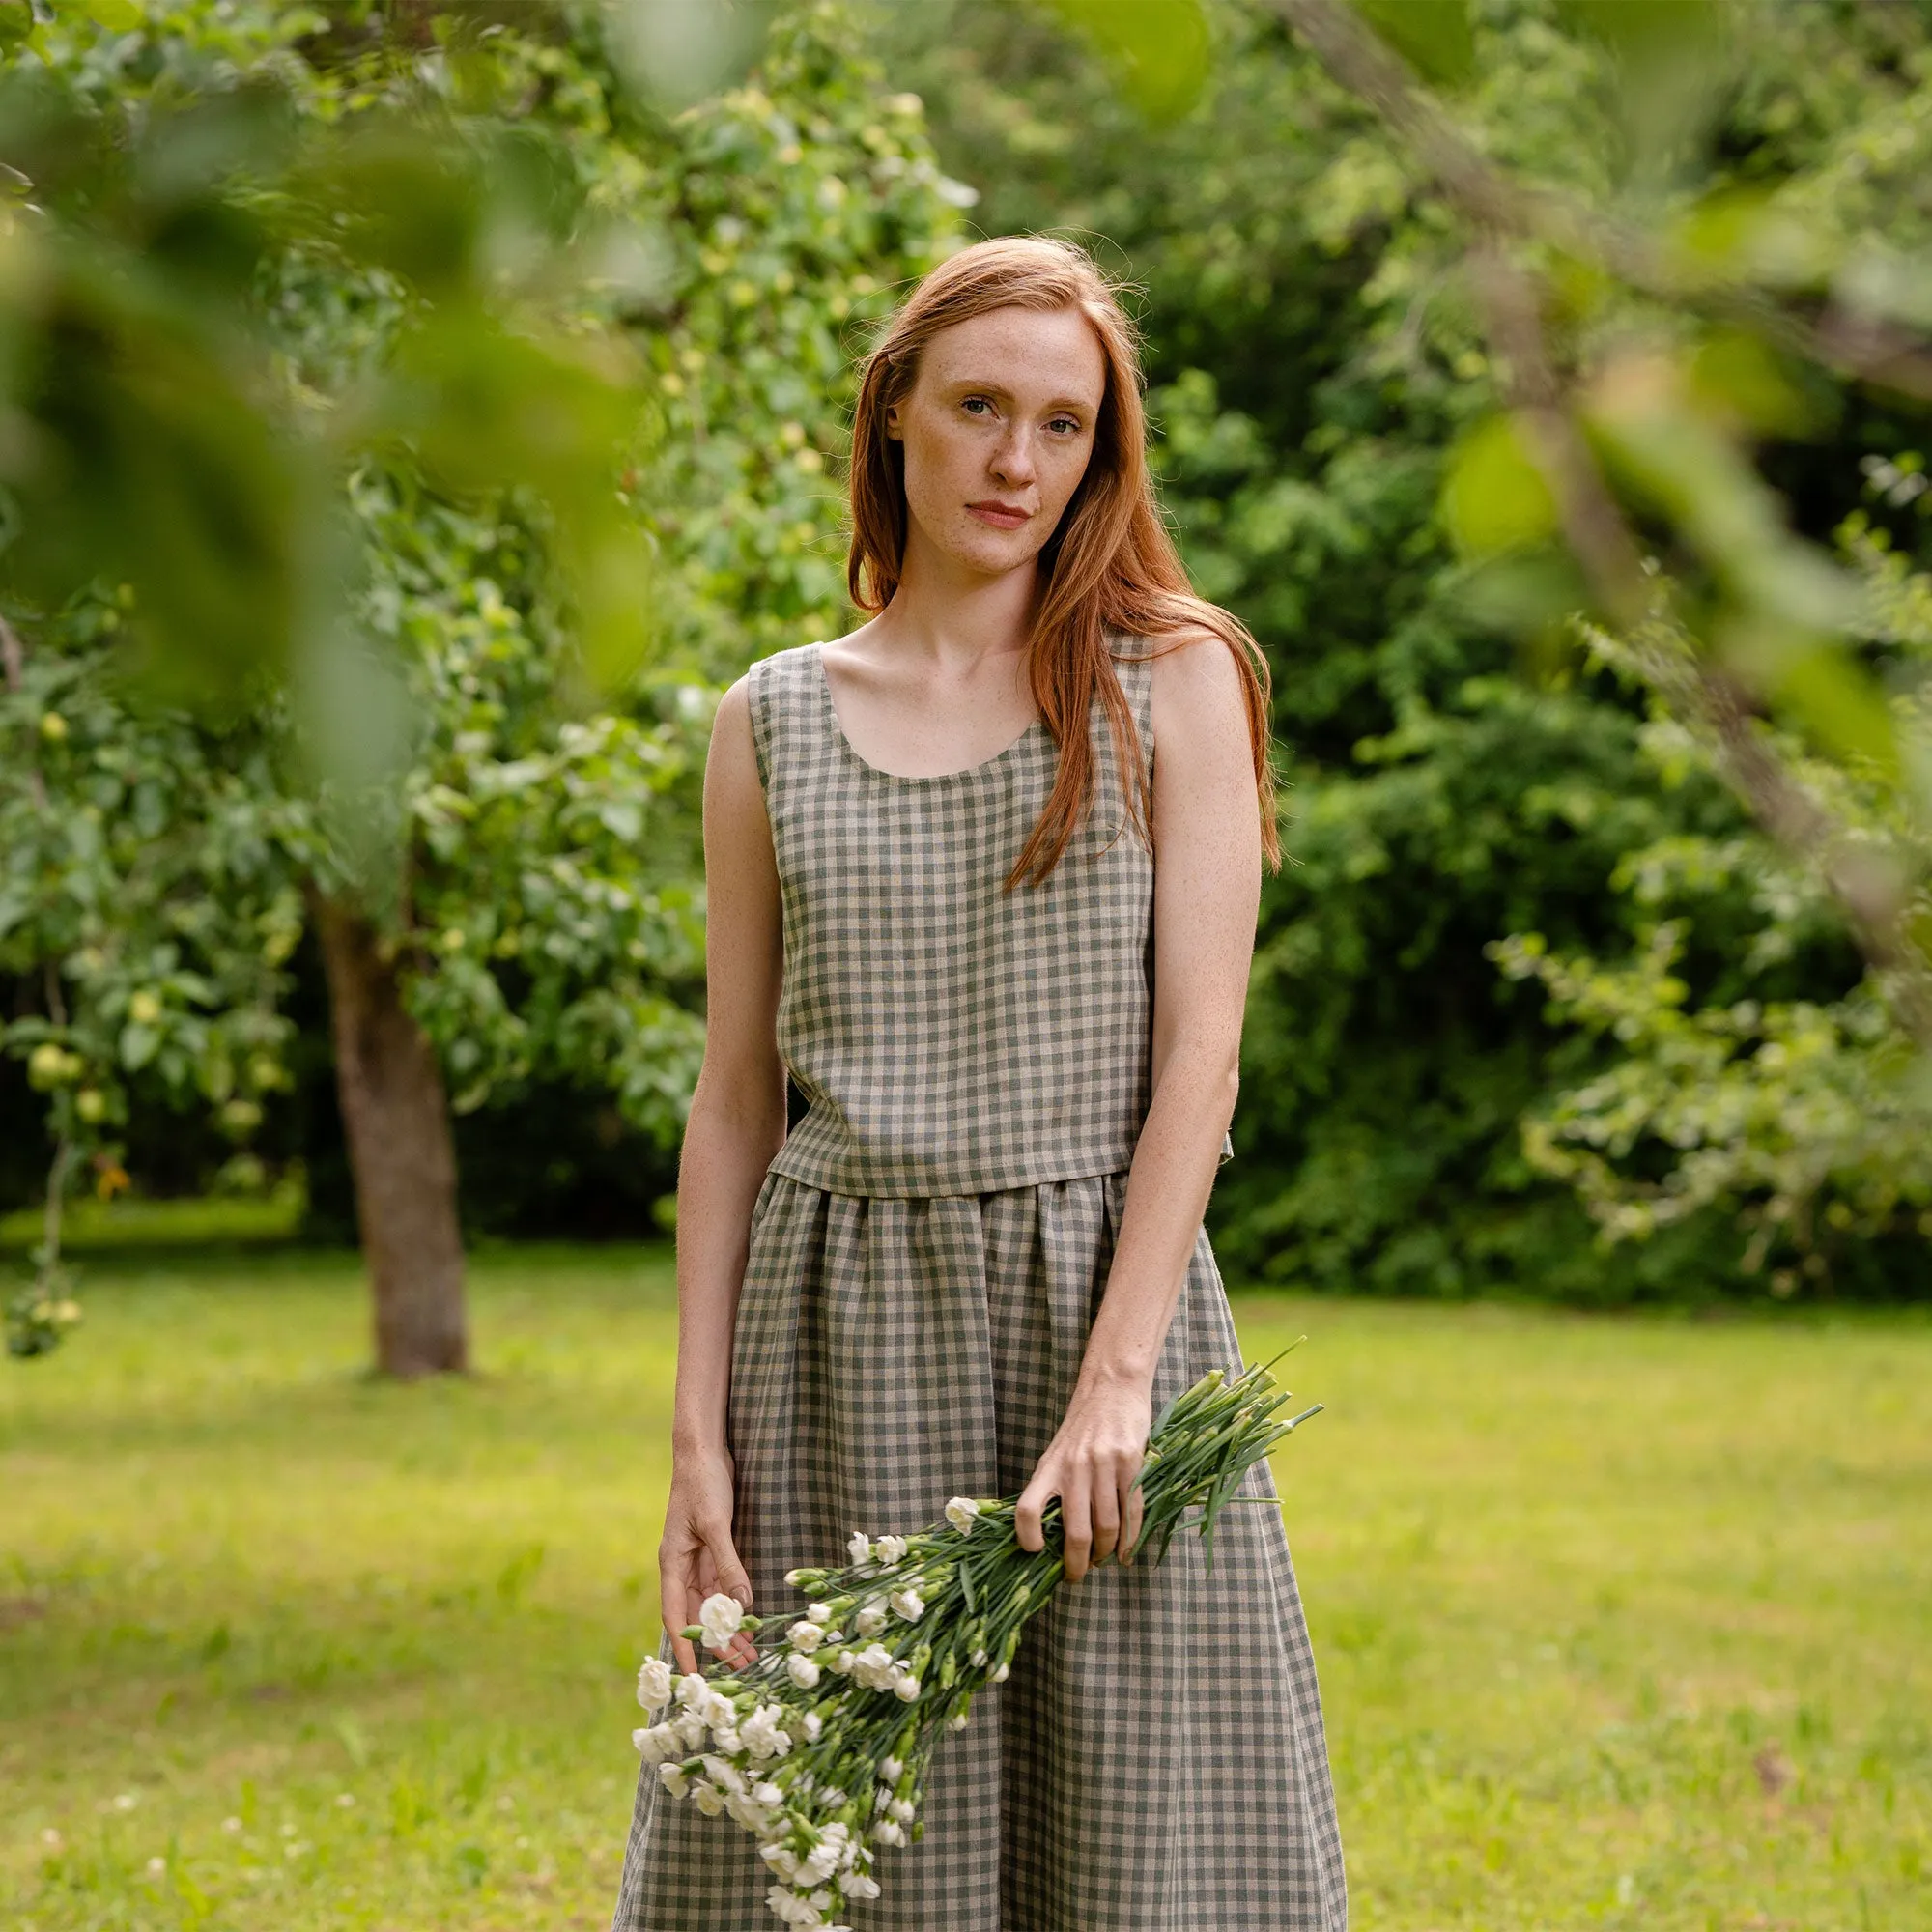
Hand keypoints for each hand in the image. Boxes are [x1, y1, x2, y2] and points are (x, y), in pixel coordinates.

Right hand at [658, 1444, 757, 1674]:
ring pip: (713, 1604)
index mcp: (672, 1562)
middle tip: (742, 1667)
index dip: (685, 1645)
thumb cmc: (702, 1483)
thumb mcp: (715, 1524)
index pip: (675, 1615)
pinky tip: (751, 1618)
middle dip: (717, 1642)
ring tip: (752, 1652)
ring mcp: (699, 1559)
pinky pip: (724, 1585)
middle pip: (698, 1615)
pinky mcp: (715, 1549)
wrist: (705, 1450)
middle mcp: (683, 1567)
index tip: (695, 1675)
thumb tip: (742, 1603)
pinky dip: (737, 1604)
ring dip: (731, 1626)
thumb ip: (728, 1563)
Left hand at [1015, 1378, 1151, 1582]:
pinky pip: (1131, 1511)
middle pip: (1074, 1531)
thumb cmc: (1083, 1426)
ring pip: (1106, 1526)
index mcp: (1049, 1466)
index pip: (1027, 1508)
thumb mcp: (1057, 1452)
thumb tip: (1048, 1536)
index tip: (1035, 1554)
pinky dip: (1130, 1539)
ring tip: (1103, 1561)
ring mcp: (1103, 1465)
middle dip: (1076, 1563)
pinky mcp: (1130, 1462)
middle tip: (1077, 1576)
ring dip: (1105, 1553)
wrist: (1111, 1387)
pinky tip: (1125, 1552)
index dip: (1026, 1536)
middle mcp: (1073, 1467)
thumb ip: (1053, 1487)